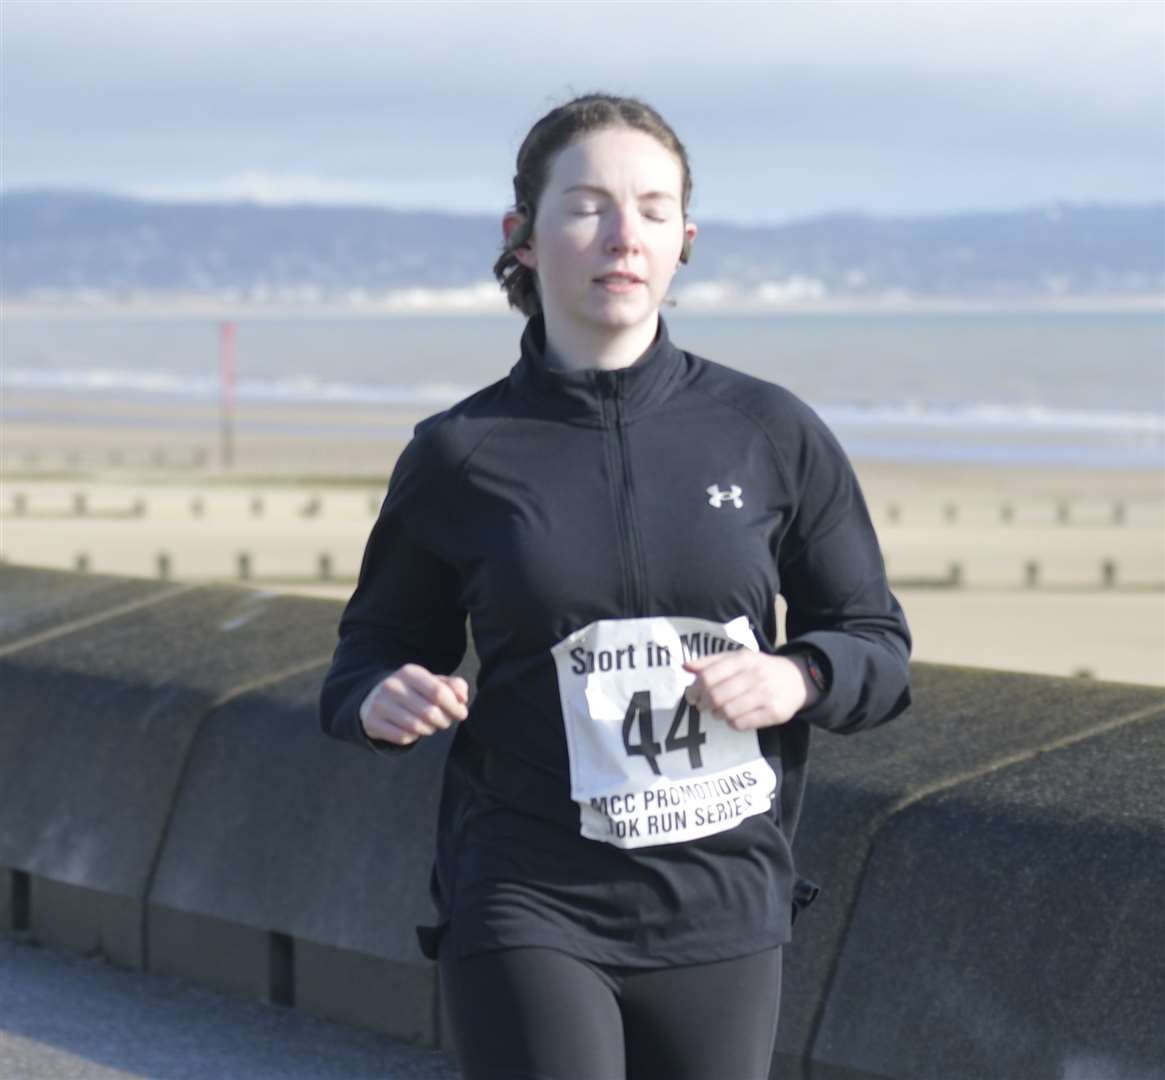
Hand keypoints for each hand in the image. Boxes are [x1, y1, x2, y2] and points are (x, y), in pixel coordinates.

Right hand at [359, 663, 469, 746]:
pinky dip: (413, 737)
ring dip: (430, 729)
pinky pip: (403, 737)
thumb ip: (453, 686)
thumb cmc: (413, 691)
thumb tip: (463, 698)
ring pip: (417, 727)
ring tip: (431, 725)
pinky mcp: (373, 722)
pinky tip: (414, 730)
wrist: (374, 698)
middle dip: (444, 720)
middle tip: (445, 721)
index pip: (439, 692)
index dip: (455, 706)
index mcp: (410, 672)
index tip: (461, 713)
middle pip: (430, 712)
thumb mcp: (431, 682)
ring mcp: (380, 704)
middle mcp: (392, 686)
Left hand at [682, 651, 818, 730]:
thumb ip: (711, 662)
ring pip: (727, 712)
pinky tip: (734, 717)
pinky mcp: (774, 713)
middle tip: (702, 706)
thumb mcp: (738, 658)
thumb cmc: (760, 668)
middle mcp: (755, 675)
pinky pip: (741, 724)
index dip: (695, 688)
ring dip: (717, 714)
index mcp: (743, 659)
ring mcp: (766, 695)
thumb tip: (685, 667)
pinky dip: (732, 723)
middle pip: (716, 696)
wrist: (797, 679)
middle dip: (704, 704)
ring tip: (719, 711)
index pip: (709, 676)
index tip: (692, 695)